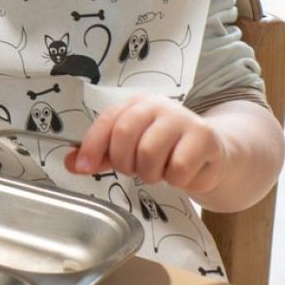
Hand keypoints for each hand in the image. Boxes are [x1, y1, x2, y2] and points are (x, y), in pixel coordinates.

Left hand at [65, 94, 226, 193]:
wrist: (212, 153)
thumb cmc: (166, 150)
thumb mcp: (129, 149)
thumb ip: (100, 155)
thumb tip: (71, 163)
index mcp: (137, 104)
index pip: (107, 121)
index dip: (92, 146)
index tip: (84, 167)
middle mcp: (160, 105)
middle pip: (125, 136)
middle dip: (125, 163)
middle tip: (136, 170)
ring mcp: (184, 119)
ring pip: (150, 154)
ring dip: (151, 174)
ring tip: (161, 171)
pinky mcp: (206, 138)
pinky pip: (178, 168)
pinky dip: (176, 180)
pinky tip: (183, 173)